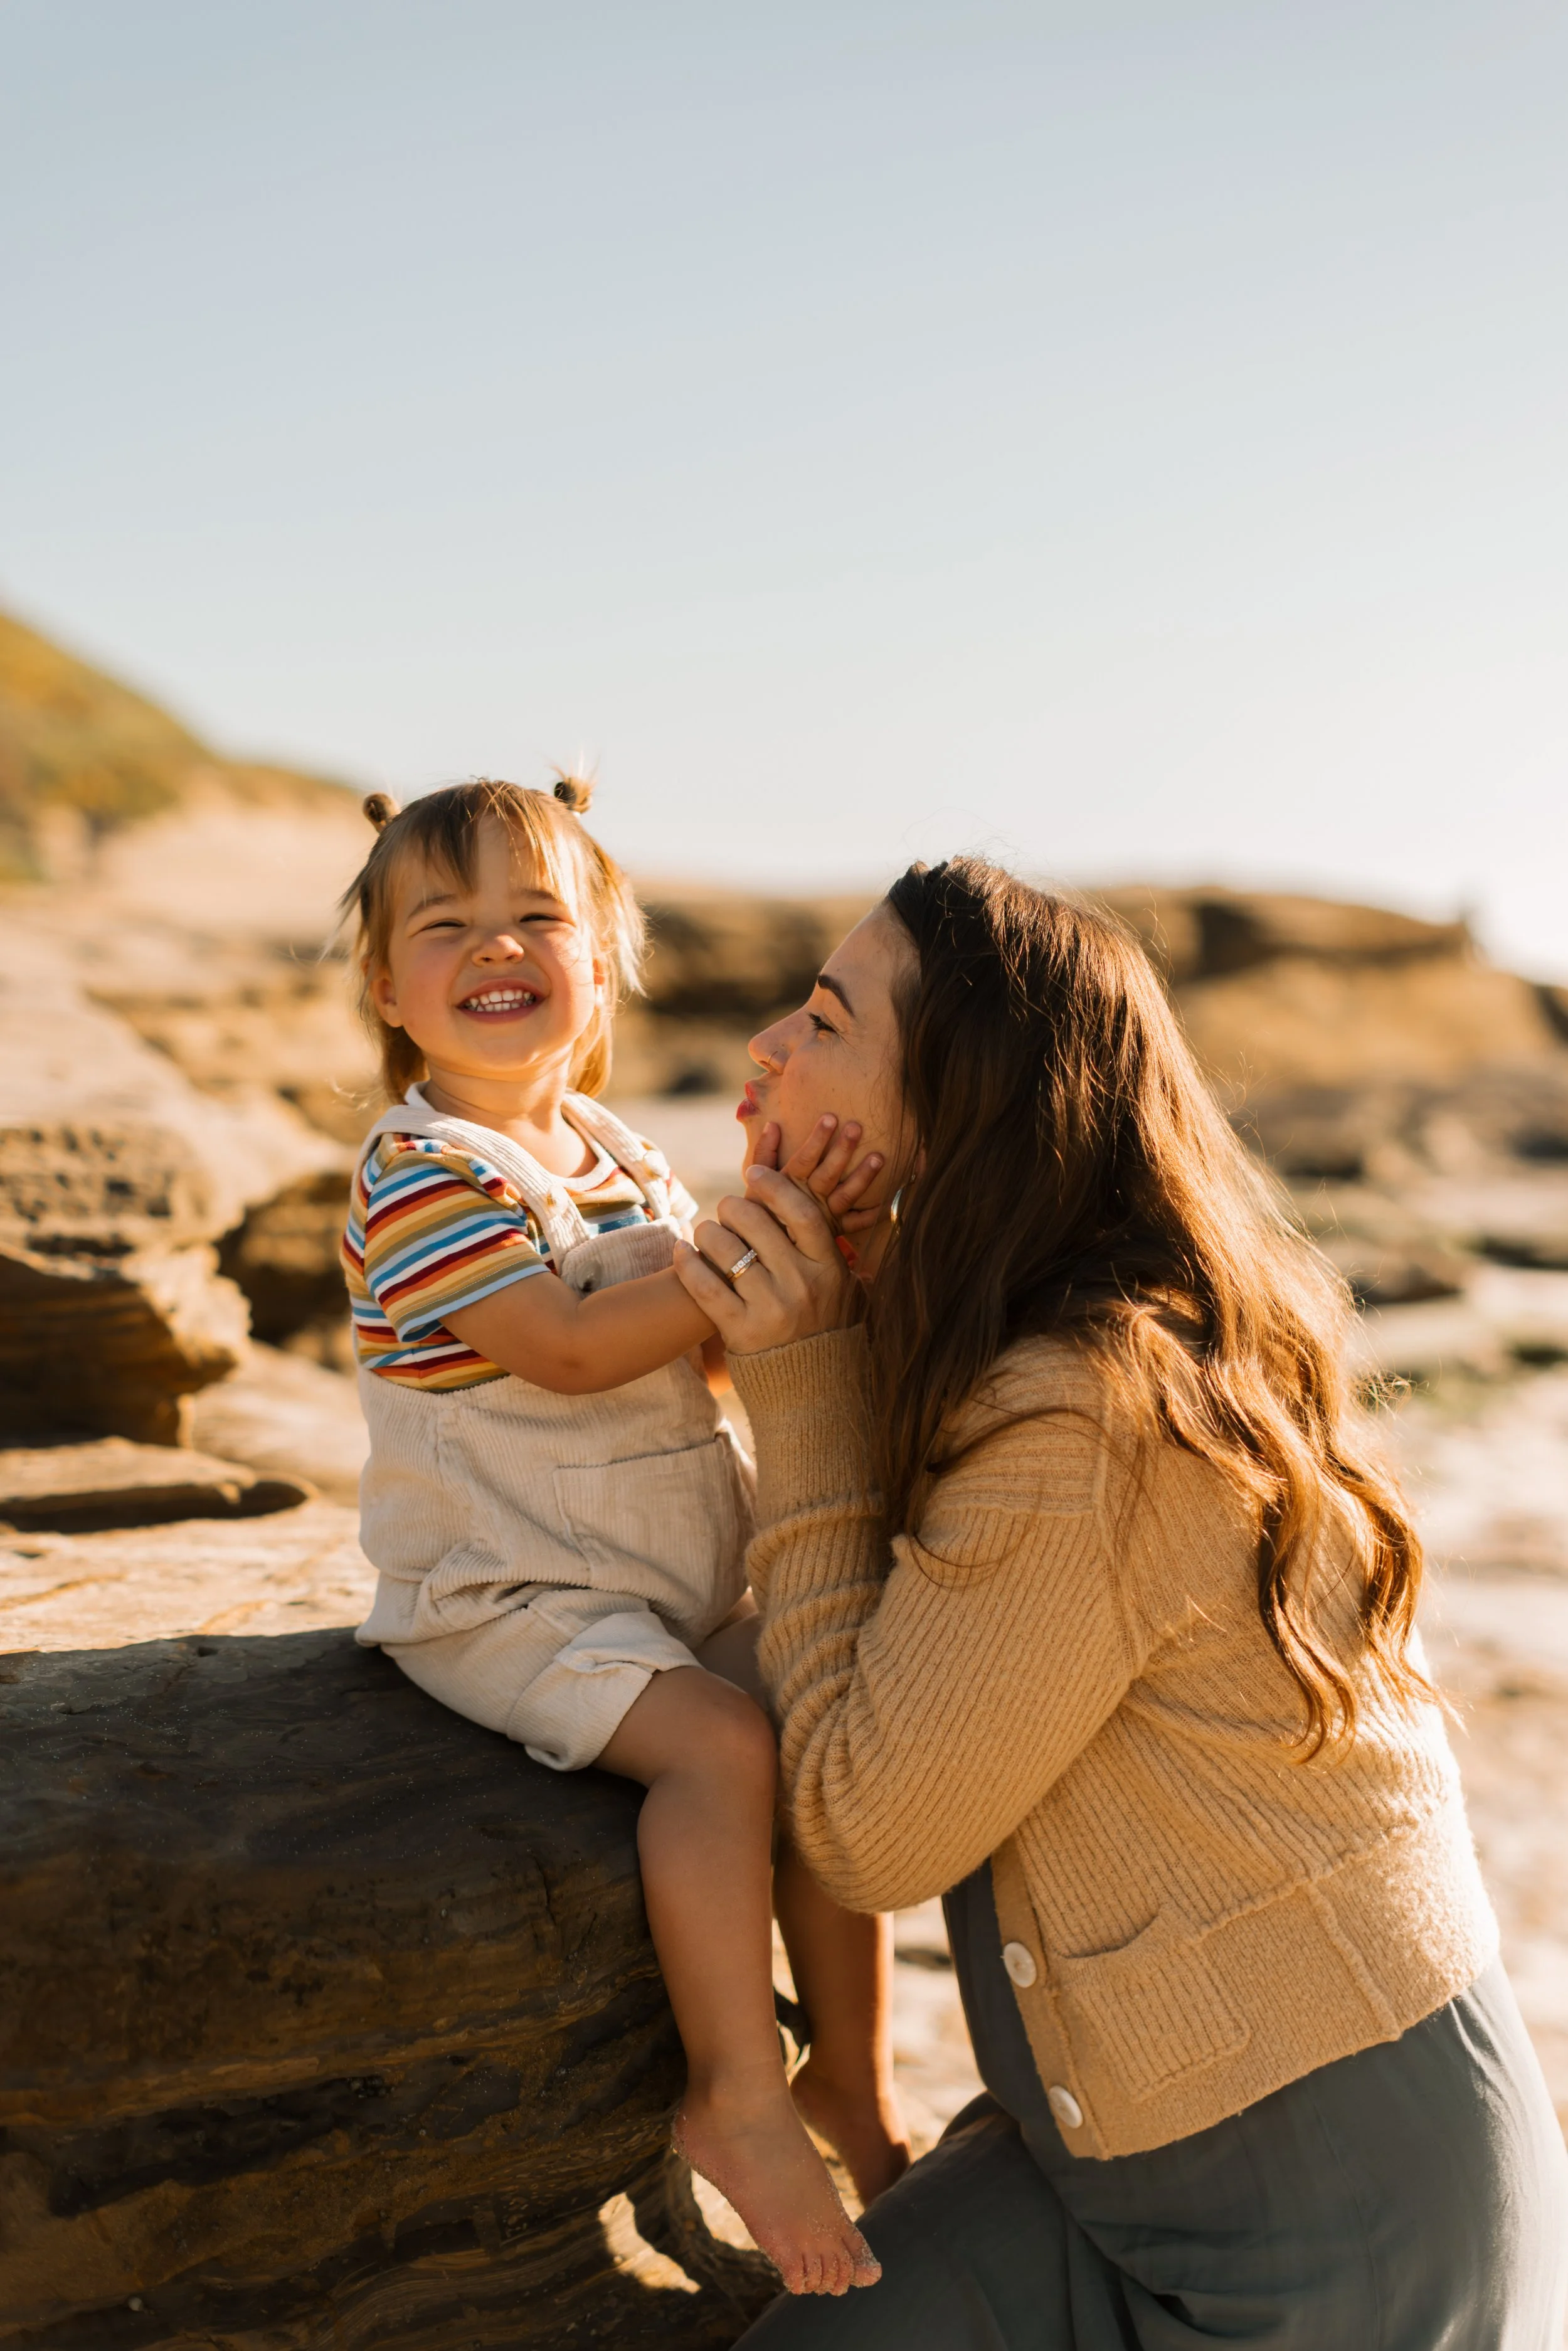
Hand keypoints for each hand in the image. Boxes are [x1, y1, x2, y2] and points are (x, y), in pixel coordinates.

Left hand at [673, 1117, 877, 1353]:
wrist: (812, 1391)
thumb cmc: (827, 1331)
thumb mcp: (848, 1291)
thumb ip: (838, 1252)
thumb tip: (844, 1204)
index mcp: (829, 1268)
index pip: (801, 1213)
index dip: (775, 1186)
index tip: (754, 1172)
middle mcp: (801, 1284)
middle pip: (757, 1223)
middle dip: (734, 1206)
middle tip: (727, 1207)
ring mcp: (770, 1308)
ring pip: (726, 1250)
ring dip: (708, 1233)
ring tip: (706, 1233)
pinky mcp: (740, 1330)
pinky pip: (705, 1286)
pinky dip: (687, 1264)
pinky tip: (681, 1251)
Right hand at [754, 1117, 883, 1247]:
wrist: (762, 1245)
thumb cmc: (760, 1207)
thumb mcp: (756, 1180)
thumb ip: (764, 1152)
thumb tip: (772, 1125)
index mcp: (789, 1183)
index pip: (805, 1158)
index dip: (817, 1139)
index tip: (830, 1118)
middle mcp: (809, 1199)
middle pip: (828, 1173)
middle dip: (842, 1150)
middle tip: (856, 1128)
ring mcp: (824, 1215)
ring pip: (846, 1195)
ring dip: (863, 1177)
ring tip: (879, 1157)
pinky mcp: (835, 1229)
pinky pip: (857, 1223)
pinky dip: (872, 1214)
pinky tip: (888, 1201)